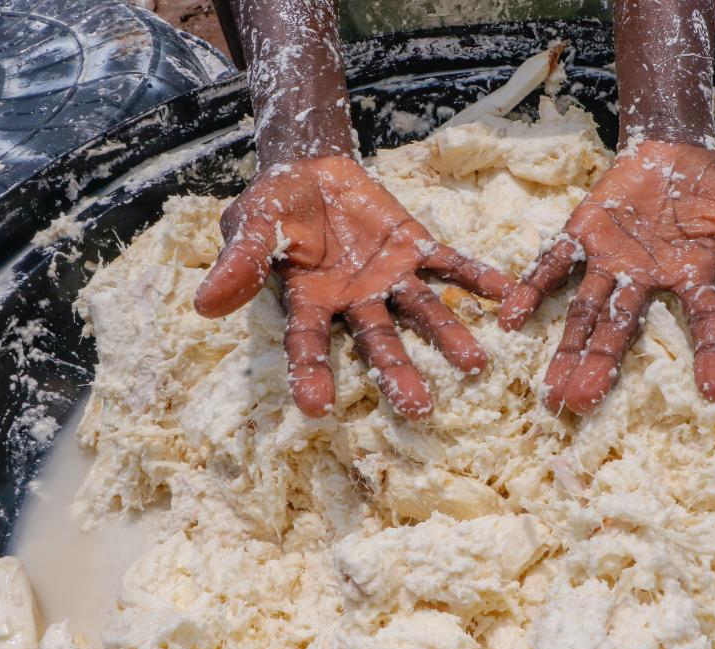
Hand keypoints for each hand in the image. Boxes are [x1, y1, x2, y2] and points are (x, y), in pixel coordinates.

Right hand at [195, 155, 514, 419]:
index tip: (316, 409)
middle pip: (378, 343)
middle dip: (397, 374)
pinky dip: (478, 278)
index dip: (312, 374)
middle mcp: (356, 303)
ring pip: (423, 312)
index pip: (309, 345)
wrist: (310, 171)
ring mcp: (390, 278)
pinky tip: (509, 293)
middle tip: (419, 409)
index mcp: (310, 304)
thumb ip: (239, 262)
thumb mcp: (249, 225)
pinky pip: (450, 264)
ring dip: (449, 338)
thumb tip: (205, 306)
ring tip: (476, 365)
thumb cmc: (272, 207)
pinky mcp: (416, 248)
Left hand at [499, 140, 714, 413]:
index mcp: (692, 279)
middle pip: (623, 332)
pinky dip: (532, 289)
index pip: (706, 321)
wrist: (672, 148)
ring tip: (550, 393)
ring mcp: (611, 262)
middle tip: (581, 407)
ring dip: (566, 349)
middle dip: (602, 368)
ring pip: (586, 311)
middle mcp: (647, 282)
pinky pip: (553, 264)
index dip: (713, 354)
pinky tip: (510, 317)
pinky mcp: (581, 236)